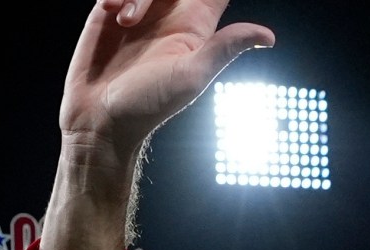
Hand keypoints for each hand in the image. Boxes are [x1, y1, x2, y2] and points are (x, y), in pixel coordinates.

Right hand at [58, 0, 274, 155]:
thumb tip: (269, 37)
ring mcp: (140, 13)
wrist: (100, 118)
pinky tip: (110, 10)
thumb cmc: (148, 105)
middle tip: (147, 8)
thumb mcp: (191, 77)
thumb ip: (225, 48)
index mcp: (195, 27)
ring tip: (125, 21)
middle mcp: (170, 16)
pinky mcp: (110, 12)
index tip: (195, 1)